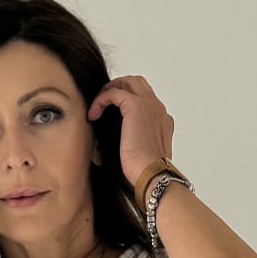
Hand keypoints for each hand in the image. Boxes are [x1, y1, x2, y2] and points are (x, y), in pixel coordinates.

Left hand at [88, 74, 174, 196]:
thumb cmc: (146, 172)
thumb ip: (135, 141)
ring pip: (128, 82)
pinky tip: (93, 114)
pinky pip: (114, 92)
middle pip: (138, 84)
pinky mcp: (135, 106)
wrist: (152, 175)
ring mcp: (149, 105)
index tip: (113, 112)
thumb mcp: (142, 153)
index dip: (128, 101)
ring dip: (110, 89)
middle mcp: (158, 109)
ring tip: (98, 105)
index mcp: (162, 121)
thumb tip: (116, 140)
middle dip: (119, 88)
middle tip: (104, 102)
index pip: (145, 100)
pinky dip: (101, 100)